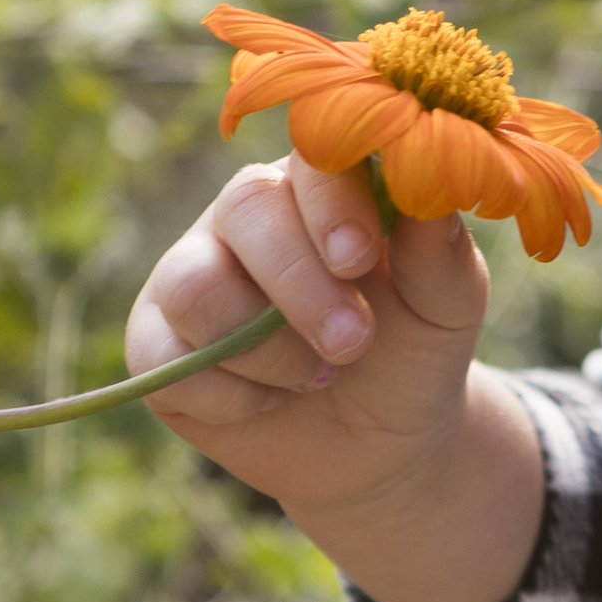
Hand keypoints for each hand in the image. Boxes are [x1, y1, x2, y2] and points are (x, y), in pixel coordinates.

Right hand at [125, 152, 491, 531]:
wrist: (380, 442)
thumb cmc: (414, 349)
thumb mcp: (446, 305)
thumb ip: (439, 249)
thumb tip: (431, 186)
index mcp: (317, 185)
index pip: (309, 159)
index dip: (329, 205)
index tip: (360, 259)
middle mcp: (246, 216)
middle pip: (244, 212)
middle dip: (300, 286)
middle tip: (353, 344)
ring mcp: (191, 273)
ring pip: (195, 287)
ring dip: (267, 348)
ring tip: (320, 375)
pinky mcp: (154, 342)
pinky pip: (165, 359)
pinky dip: (233, 397)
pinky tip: (273, 400)